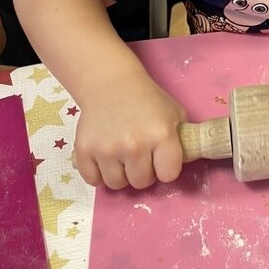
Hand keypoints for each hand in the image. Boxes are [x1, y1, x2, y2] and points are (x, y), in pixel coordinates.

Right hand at [73, 74, 186, 189]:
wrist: (110, 84)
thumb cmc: (147, 100)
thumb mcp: (174, 114)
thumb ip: (181, 140)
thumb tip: (184, 163)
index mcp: (161, 134)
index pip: (168, 175)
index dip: (166, 168)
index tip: (161, 158)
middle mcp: (134, 144)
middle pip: (141, 183)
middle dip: (143, 171)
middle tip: (140, 154)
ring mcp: (107, 149)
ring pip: (116, 184)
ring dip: (121, 174)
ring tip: (122, 154)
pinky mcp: (84, 151)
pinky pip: (93, 181)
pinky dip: (99, 174)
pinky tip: (106, 157)